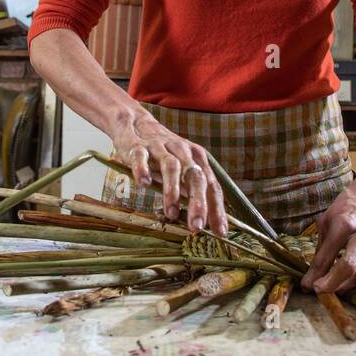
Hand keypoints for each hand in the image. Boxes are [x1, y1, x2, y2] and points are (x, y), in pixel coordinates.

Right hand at [111, 111, 226, 235]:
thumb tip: (209, 222)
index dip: (216, 209)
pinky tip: (144, 184)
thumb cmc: (163, 153)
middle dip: (198, 203)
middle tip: (197, 226)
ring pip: (171, 166)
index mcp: (197, 158)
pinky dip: (143, 170)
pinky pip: (141, 157)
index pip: (212, 185)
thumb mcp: (183, 169)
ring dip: (172, 191)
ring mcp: (160, 147)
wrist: (135, 124)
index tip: (219, 232)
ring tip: (171, 213)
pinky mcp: (138, 146)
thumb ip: (193, 190)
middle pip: (195, 176)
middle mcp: (182, 151)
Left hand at [300, 165, 355, 293]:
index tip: (307, 286)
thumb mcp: (327, 220)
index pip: (327, 257)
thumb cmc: (348, 206)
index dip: (315, 275)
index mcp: (344, 225)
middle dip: (331, 286)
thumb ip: (321, 247)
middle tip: (320, 290)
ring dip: (345, 287)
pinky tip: (355, 280)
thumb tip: (313, 274)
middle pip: (348, 269)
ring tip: (335, 286)